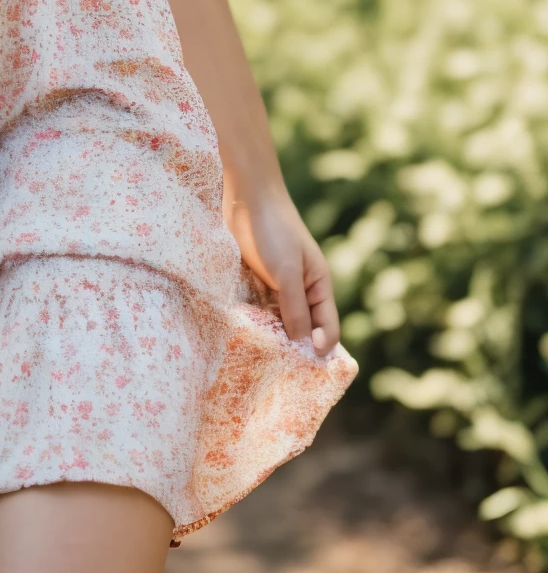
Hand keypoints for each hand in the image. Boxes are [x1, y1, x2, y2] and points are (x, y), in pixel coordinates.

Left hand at [225, 186, 340, 357]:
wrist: (247, 197)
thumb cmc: (274, 230)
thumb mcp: (287, 270)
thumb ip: (296, 306)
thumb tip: (304, 344)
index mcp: (319, 286)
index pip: (327, 327)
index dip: (320, 349)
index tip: (307, 371)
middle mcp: (301, 290)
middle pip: (304, 328)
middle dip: (295, 348)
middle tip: (282, 375)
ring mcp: (278, 287)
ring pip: (280, 322)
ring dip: (274, 338)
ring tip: (263, 362)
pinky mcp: (257, 282)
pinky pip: (260, 310)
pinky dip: (256, 324)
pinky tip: (246, 338)